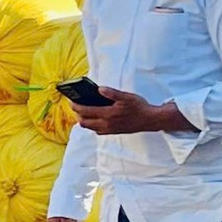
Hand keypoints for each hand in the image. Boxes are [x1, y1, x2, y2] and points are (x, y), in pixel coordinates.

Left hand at [70, 87, 185, 136]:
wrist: (150, 120)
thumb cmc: (139, 107)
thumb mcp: (126, 97)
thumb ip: (112, 93)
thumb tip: (99, 89)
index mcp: (108, 114)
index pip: (85, 111)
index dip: (75, 106)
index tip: (71, 101)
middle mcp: (106, 124)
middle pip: (84, 122)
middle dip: (77, 114)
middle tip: (75, 106)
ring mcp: (109, 130)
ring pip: (89, 128)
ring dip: (83, 120)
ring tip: (83, 111)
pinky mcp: (113, 132)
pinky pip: (97, 131)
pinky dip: (92, 125)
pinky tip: (95, 118)